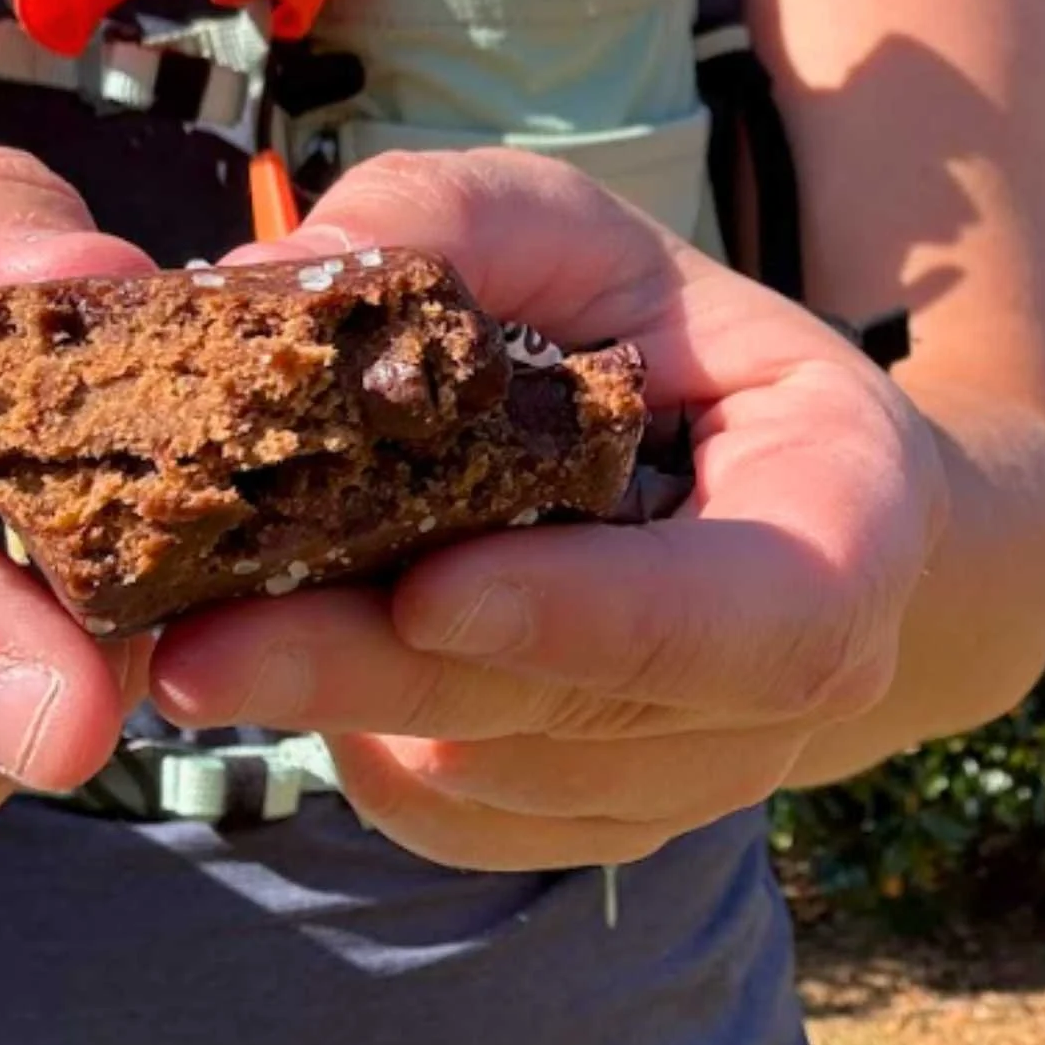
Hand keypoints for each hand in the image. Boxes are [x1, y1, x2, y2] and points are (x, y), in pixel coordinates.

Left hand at [149, 149, 948, 869]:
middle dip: (383, 676)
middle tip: (198, 649)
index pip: (759, 615)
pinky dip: (358, 749)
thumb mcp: (576, 231)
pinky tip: (302, 652)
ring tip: (207, 625)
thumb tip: (262, 277)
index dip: (596, 619)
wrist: (730, 465)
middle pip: (583, 718)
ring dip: (345, 712)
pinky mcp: (600, 819)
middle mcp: (799, 678)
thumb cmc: (658, 329)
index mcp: (846, 516)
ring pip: (500, 781)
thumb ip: (450, 223)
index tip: (431, 589)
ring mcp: (705, 768)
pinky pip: (458, 822)